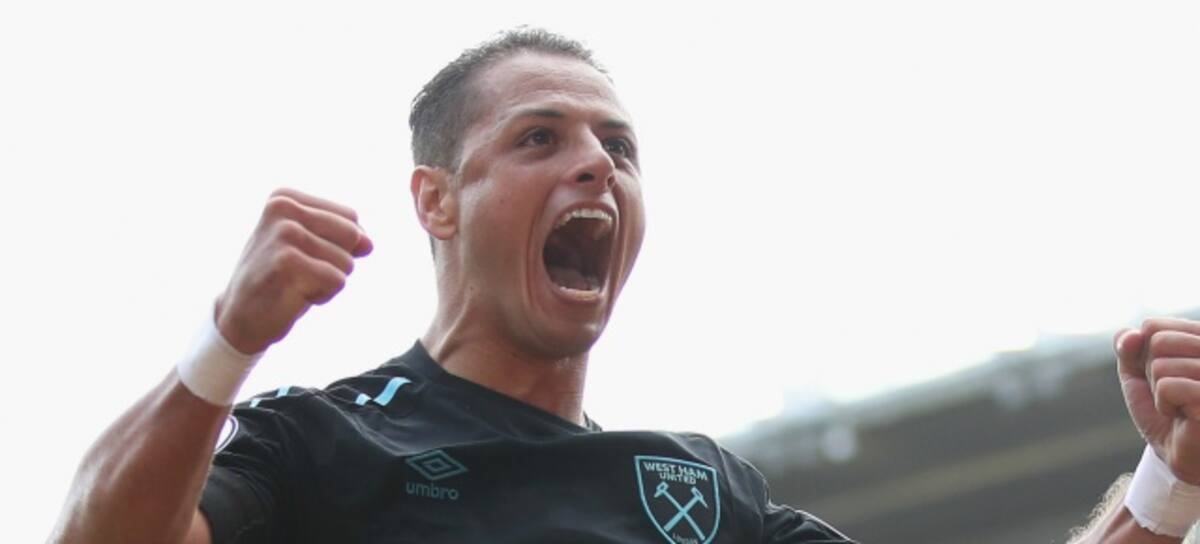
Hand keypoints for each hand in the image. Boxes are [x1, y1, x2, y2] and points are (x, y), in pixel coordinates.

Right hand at [214, 188, 372, 353]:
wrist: (240, 318)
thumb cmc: (280, 280)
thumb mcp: (310, 247)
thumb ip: (342, 236)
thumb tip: (368, 244)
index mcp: (285, 197)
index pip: (350, 218)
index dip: (340, 246)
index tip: (304, 256)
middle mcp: (282, 208)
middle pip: (352, 236)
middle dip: (336, 262)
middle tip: (301, 273)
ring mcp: (284, 233)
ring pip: (347, 261)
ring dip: (327, 281)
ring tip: (295, 284)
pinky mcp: (287, 262)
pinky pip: (338, 281)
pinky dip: (323, 295)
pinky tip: (294, 295)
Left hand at [1117, 318, 1199, 483]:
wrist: (1183, 455)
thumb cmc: (1165, 411)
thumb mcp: (1137, 374)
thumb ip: (1129, 347)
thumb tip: (1132, 334)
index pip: (1153, 326)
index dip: (1143, 354)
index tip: (1161, 375)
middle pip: (1158, 341)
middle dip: (1151, 372)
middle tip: (1171, 394)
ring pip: (1161, 365)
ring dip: (1160, 392)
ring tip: (1180, 406)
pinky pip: (1168, 386)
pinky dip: (1165, 404)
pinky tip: (1184, 416)